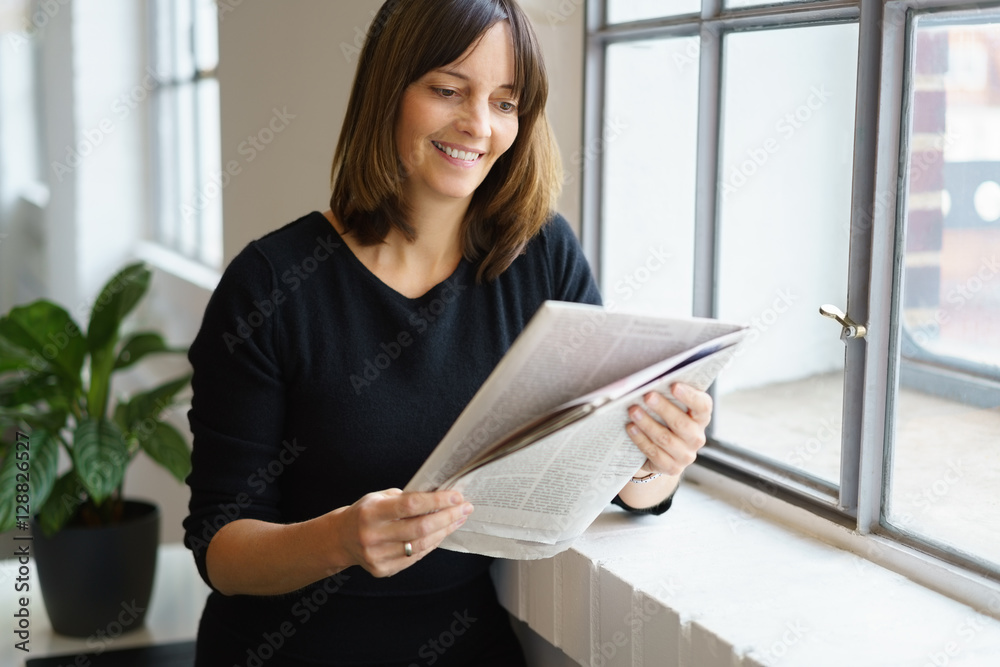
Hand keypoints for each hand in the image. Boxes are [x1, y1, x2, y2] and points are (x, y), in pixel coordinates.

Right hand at [335, 489, 473, 577]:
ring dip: (444, 531)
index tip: (456, 496)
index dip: (437, 501)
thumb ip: (406, 498)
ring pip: (421, 545)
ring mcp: (377, 556)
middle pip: (420, 528)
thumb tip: (440, 498)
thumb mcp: (379, 497)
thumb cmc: (365, 513)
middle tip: (465, 508)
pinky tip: (441, 534)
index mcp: (371, 512)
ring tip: (457, 519)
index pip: (410, 505)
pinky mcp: (382, 570)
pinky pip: (415, 557)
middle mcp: (373, 536)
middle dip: (448, 517)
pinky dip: (431, 544)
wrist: (340, 539)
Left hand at [626, 383, 712, 477]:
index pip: (702, 406)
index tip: (674, 385)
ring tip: (633, 411)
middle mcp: (697, 438)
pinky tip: (631, 428)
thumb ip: (667, 395)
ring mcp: (686, 455)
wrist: (659, 452)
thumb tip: (649, 380)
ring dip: (647, 423)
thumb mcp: (670, 407)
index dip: (690, 396)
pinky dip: (641, 439)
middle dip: (663, 408)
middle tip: (647, 396)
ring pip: (666, 439)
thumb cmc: (663, 420)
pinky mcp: (672, 468)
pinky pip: (654, 453)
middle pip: (681, 423)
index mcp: (701, 418)